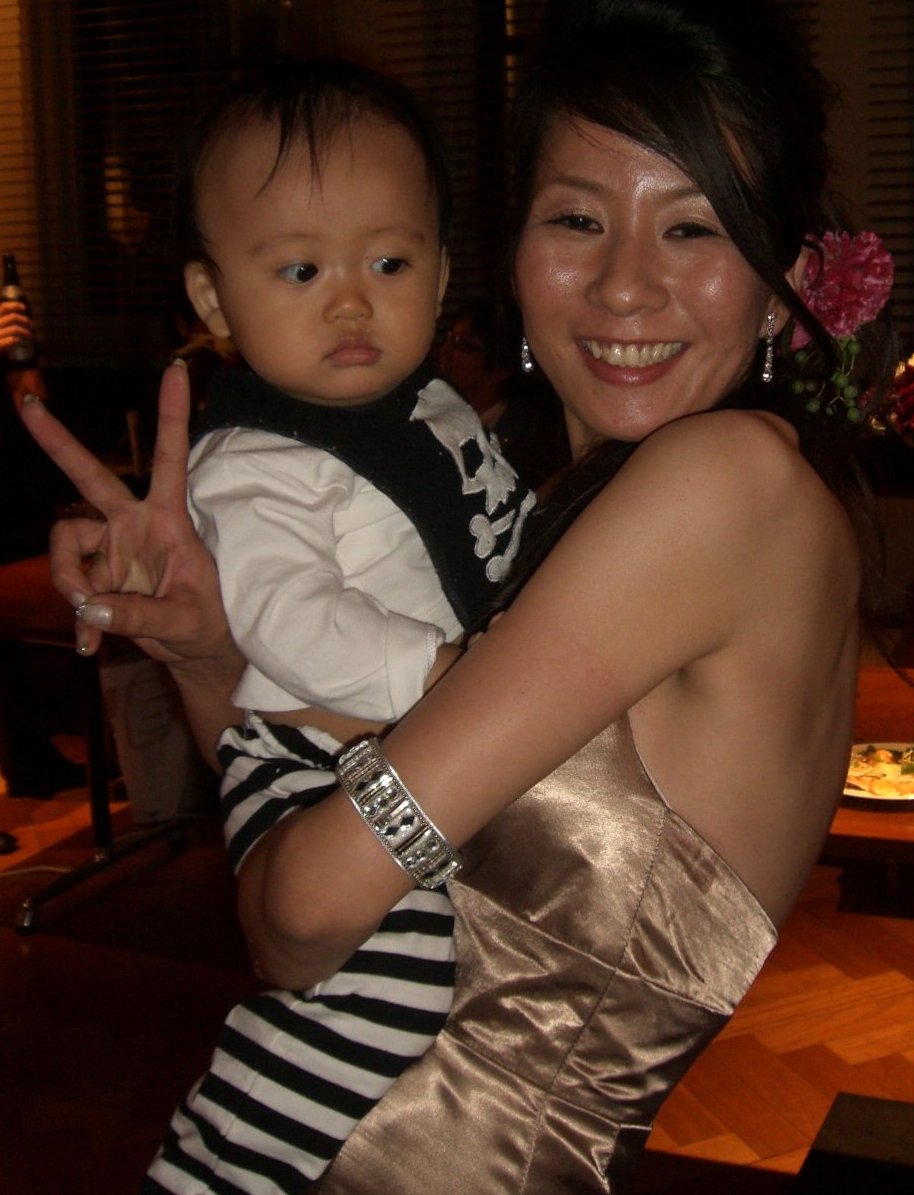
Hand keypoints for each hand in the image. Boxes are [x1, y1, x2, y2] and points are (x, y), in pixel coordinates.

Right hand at [0, 301, 32, 354]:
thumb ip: (3, 322)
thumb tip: (19, 317)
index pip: (3, 307)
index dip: (15, 305)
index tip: (24, 308)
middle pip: (13, 317)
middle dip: (25, 320)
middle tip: (31, 326)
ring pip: (15, 329)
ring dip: (25, 332)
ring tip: (30, 335)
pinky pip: (11, 340)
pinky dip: (17, 340)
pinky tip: (19, 342)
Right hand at [20, 361, 232, 667]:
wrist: (196, 650)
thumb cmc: (205, 624)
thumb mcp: (184, 622)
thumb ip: (138, 617)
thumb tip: (90, 609)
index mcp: (168, 518)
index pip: (170, 458)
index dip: (172, 415)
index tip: (178, 369)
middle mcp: (132, 523)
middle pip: (89, 476)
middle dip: (57, 440)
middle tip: (26, 405)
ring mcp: (109, 547)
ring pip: (64, 544)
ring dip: (70, 581)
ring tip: (94, 617)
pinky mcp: (93, 574)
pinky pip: (68, 586)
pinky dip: (78, 620)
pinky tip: (91, 646)